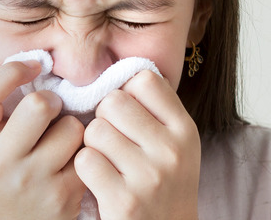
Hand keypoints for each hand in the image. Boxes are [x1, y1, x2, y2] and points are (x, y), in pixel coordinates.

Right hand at [0, 61, 86, 219]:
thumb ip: (1, 117)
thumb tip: (36, 63)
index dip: (11, 71)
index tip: (31, 65)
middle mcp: (1, 163)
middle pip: (39, 105)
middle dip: (53, 100)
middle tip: (52, 109)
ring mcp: (33, 181)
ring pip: (73, 127)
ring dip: (74, 128)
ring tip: (63, 142)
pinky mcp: (62, 197)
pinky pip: (88, 154)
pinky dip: (85, 153)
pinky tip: (73, 164)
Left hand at [74, 70, 200, 218]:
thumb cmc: (163, 185)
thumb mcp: (175, 145)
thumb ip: (155, 110)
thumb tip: (120, 70)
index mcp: (185, 130)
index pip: (144, 80)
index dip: (127, 93)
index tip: (128, 115)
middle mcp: (172, 150)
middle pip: (113, 101)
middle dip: (104, 118)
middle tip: (113, 140)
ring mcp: (149, 176)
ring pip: (95, 130)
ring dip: (93, 145)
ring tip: (109, 162)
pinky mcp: (124, 200)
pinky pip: (85, 160)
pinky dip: (85, 169)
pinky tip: (100, 180)